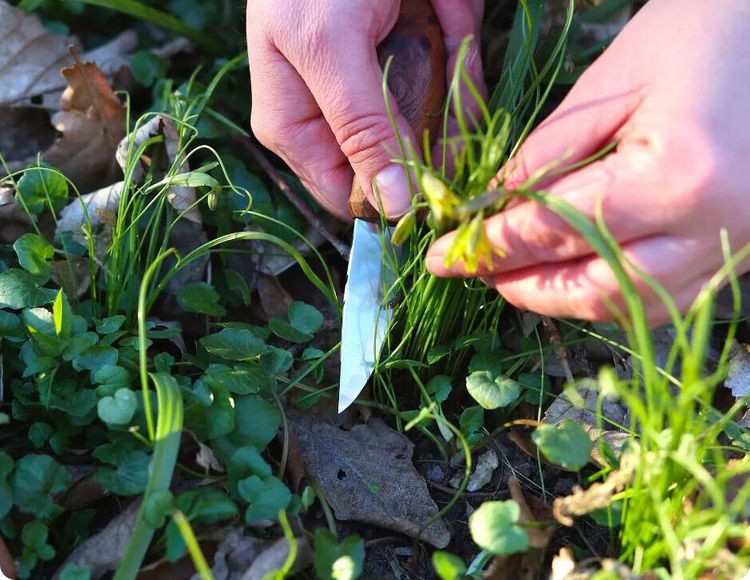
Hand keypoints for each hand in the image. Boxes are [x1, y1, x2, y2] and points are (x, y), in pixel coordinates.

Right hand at [246, 0, 484, 219]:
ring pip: (434, 131)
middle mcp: (338, 121)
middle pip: (400, 166)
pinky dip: (461, 54)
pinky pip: (453, 87)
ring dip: (452, 85)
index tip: (437, 178)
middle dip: (433, 128)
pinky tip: (442, 8)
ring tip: (433, 16)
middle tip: (437, 68)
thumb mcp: (329, 47)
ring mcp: (379, 94)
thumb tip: (390, 206)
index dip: (393, 197)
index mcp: (297, 128)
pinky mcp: (415, 66)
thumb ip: (358, 126)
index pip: (347, 197)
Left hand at [427, 0, 749, 324]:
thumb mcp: (610, 82)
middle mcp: (712, 228)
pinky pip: (667, 298)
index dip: (489, 247)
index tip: (442, 258)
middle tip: (476, 271)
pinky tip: (575, 276)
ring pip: (631, 305)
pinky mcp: (744, 251)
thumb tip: (492, 208)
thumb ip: (546, 153)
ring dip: (563, 299)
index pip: (554, 229)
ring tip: (516, 277)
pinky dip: (611, 295)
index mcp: (676, 175)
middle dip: (522, 286)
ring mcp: (736, 248)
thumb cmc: (703, 32)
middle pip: (593, 288)